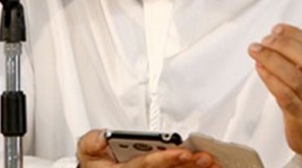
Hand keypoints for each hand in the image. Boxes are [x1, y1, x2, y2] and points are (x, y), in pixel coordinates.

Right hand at [76, 129, 220, 167]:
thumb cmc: (96, 160)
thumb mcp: (87, 148)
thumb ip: (92, 142)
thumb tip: (103, 138)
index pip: (145, 165)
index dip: (165, 159)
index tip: (182, 152)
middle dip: (187, 166)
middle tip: (205, 158)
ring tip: (214, 163)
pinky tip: (213, 167)